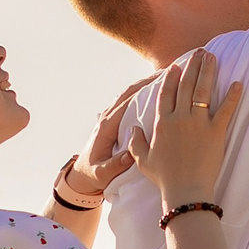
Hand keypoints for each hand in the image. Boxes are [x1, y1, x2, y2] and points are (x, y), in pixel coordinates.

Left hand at [63, 75, 156, 198]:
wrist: (81, 175)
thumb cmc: (93, 175)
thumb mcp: (102, 174)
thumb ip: (114, 165)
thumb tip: (129, 155)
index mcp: (106, 128)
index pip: (126, 104)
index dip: (142, 91)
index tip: (160, 82)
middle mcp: (107, 118)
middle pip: (127, 93)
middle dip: (146, 82)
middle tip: (167, 72)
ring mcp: (109, 117)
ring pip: (127, 95)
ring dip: (143, 84)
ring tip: (164, 77)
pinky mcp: (112, 120)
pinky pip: (127, 101)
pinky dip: (140, 93)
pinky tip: (154, 91)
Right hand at [125, 49, 243, 208]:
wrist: (185, 192)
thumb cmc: (164, 178)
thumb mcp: (143, 160)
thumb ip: (136, 142)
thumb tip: (133, 128)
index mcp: (163, 123)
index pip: (166, 93)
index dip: (171, 78)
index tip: (176, 66)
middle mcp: (180, 118)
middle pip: (186, 85)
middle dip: (193, 66)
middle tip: (200, 52)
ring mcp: (198, 124)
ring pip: (204, 91)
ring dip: (209, 72)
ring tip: (213, 57)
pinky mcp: (216, 133)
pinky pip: (226, 110)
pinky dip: (233, 96)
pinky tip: (239, 83)